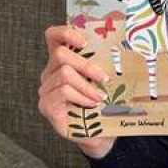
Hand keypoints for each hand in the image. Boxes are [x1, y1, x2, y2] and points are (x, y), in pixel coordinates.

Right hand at [37, 25, 114, 158]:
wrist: (101, 134)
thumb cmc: (103, 105)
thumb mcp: (104, 80)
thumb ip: (103, 63)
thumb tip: (121, 46)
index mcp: (63, 62)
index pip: (54, 37)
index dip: (65, 33)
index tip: (85, 41)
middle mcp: (50, 73)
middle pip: (61, 54)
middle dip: (86, 65)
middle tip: (104, 78)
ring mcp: (46, 89)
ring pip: (64, 74)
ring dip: (87, 85)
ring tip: (100, 97)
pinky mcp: (46, 105)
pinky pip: (63, 91)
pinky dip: (81, 96)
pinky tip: (90, 105)